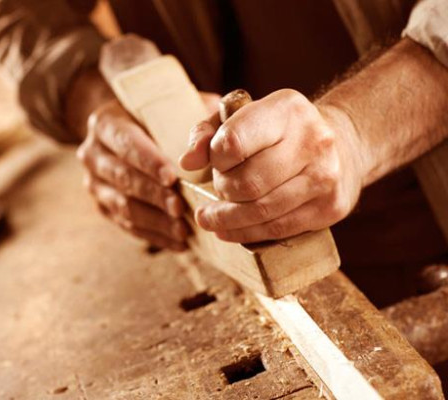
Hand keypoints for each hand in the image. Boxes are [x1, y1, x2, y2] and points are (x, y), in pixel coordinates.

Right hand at [77, 99, 188, 250]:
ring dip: (154, 220)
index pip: (126, 143)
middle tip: (180, 208)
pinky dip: (154, 235)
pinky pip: (127, 225)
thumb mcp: (181, 109)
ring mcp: (94, 183)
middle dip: (153, 196)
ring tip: (183, 230)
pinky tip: (179, 242)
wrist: (134, 130)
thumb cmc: (165, 117)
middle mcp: (92, 153)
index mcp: (105, 122)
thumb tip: (202, 151)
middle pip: (122, 177)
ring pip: (122, 206)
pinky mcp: (103, 207)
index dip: (148, 162)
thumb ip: (194, 124)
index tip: (172, 178)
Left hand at [180, 89, 364, 242]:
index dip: (214, 159)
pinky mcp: (330, 207)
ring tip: (209, 218)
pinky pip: (278, 229)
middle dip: (222, 191)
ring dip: (227, 219)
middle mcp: (312, 140)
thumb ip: (207, 133)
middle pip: (246, 183)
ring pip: (261, 211)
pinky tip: (228, 230)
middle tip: (218, 190)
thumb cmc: (278, 131)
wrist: (343, 144)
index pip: (233, 142)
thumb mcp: (242, 117)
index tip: (214, 163)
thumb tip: (187, 162)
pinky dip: (246, 233)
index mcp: (286, 109)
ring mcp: (325, 176)